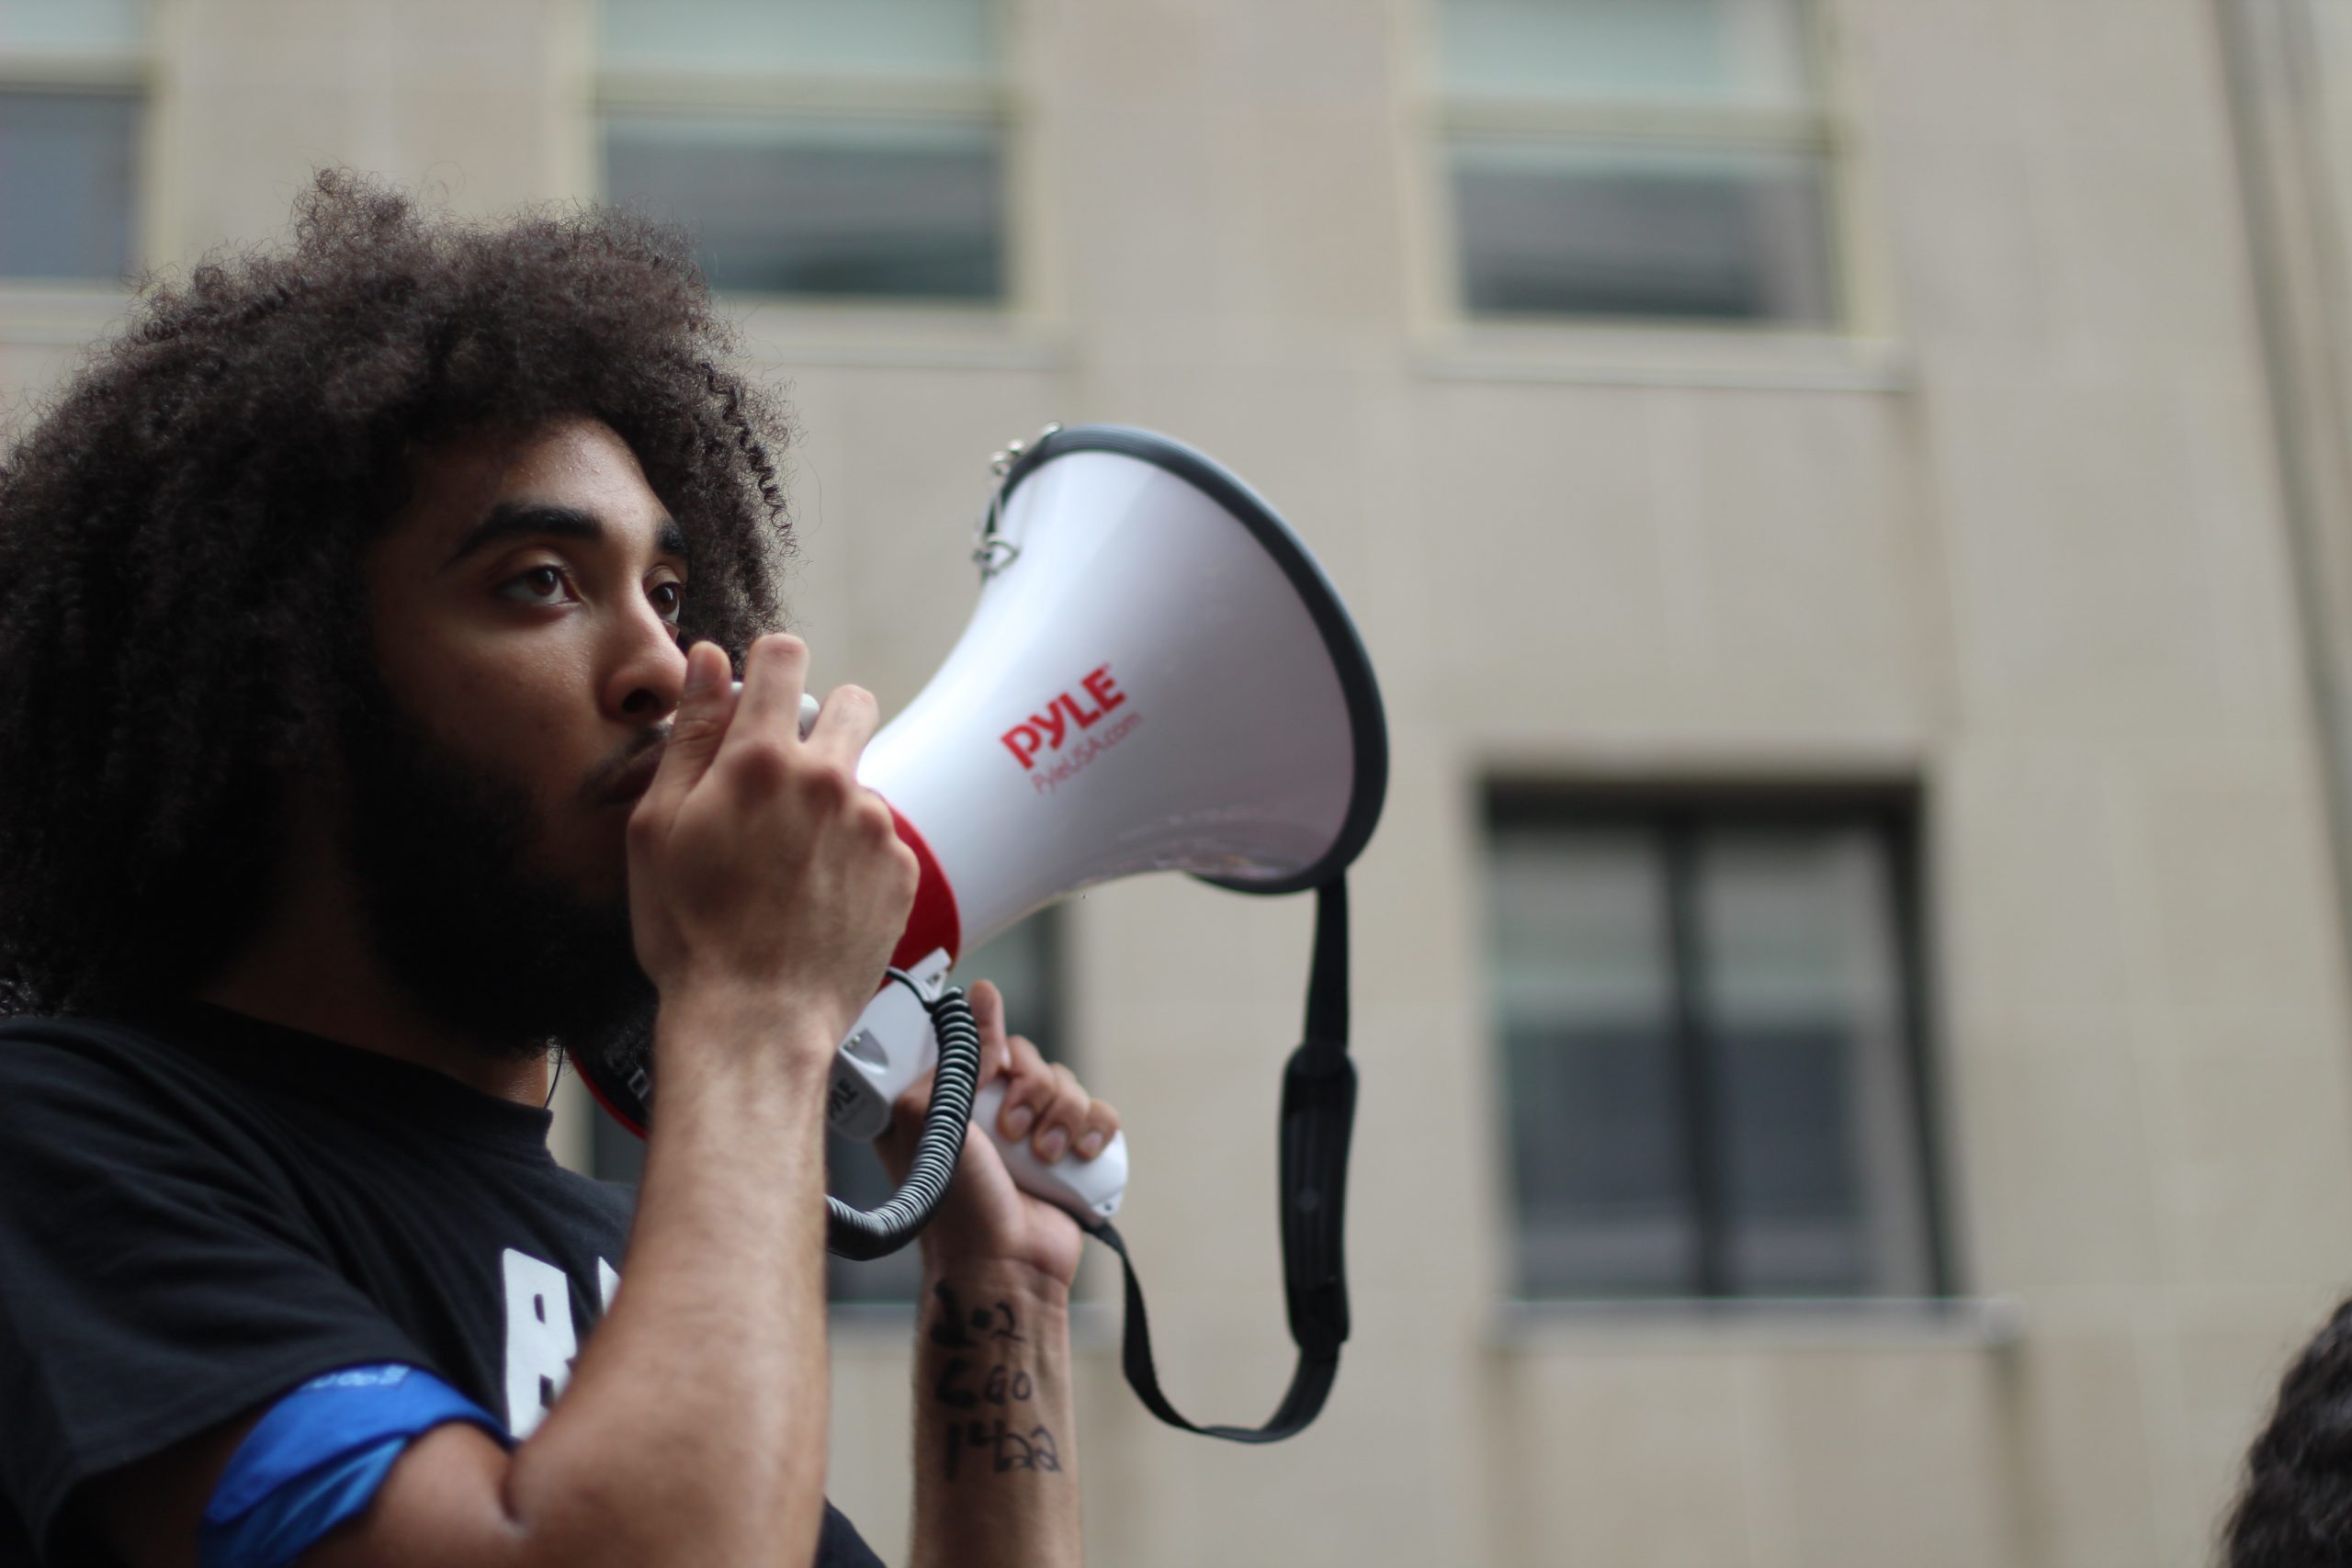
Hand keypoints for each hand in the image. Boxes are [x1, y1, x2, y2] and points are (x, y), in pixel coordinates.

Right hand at [627, 635, 917, 1052]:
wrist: (756, 1021)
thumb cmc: (694, 935)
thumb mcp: (658, 828)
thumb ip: (690, 734)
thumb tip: (707, 661)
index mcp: (762, 761)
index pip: (785, 656)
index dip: (769, 665)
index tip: (760, 690)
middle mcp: (830, 782)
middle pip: (853, 702)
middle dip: (823, 722)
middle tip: (787, 773)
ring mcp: (873, 826)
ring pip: (862, 779)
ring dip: (834, 800)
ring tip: (790, 862)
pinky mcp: (901, 869)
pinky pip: (881, 836)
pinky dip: (856, 854)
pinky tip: (818, 895)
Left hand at [877, 980, 1121, 1292]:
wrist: (1004, 1264)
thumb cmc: (956, 1203)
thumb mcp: (932, 1119)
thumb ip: (954, 1055)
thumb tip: (982, 995)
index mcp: (946, 1099)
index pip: (975, 1038)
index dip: (990, 1043)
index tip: (993, 1065)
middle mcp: (987, 1111)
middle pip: (1027, 1056)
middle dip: (1029, 1089)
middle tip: (1011, 1130)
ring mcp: (1033, 1131)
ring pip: (1066, 1083)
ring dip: (1060, 1116)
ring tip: (1042, 1157)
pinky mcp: (1071, 1151)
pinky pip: (1100, 1112)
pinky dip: (1094, 1129)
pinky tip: (1078, 1155)